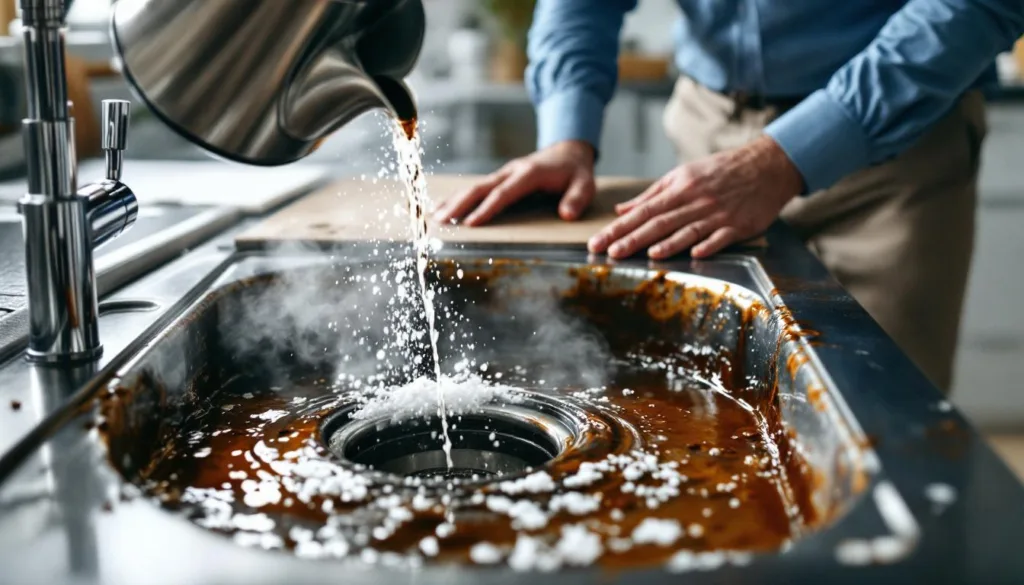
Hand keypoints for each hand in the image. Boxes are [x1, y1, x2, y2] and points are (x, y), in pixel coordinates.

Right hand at [433, 140, 595, 225]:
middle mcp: (511, 171)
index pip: (504, 193)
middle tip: (441, 221)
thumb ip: (577, 198)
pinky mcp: (500, 178)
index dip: (487, 208)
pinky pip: (477, 188)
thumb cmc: (575, 171)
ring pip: (474, 187)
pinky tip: (444, 208)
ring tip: (434, 217)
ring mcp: (503, 174)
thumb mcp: (585, 183)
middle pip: (481, 188)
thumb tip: (566, 215)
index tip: (471, 223)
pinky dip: (459, 198)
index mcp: (529, 173)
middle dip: (460, 204)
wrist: (568, 150)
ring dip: (454, 201)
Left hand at [588, 136, 802, 259]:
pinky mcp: (738, 225)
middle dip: (633, 238)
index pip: (642, 210)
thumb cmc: (720, 171)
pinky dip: (708, 245)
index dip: (619, 227)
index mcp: (679, 188)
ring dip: (668, 243)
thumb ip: (651, 194)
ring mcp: (717, 213)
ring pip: (688, 230)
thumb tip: (620, 209)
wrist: (766, 165)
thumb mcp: (683, 175)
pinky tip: (695, 255)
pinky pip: (721, 237)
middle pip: (659, 222)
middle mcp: (695, 200)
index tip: (599, 241)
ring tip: (648, 254)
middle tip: (610, 252)